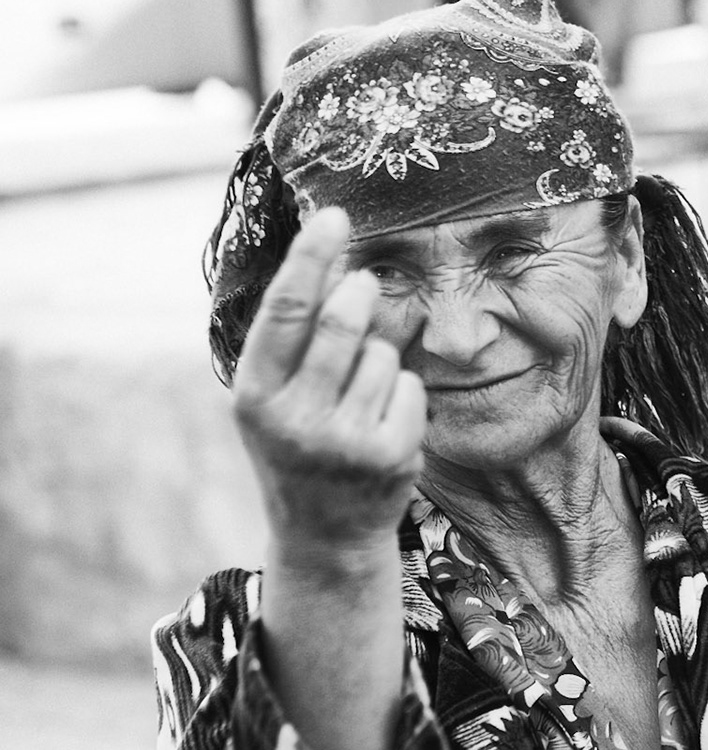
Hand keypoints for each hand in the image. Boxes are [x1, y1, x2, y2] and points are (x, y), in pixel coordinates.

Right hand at [231, 207, 426, 554]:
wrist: (325, 534)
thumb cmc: (300, 447)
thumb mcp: (275, 398)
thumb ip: (291, 340)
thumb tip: (326, 259)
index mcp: (255, 396)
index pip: (286, 310)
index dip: (312, 257)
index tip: (335, 215)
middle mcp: (294, 418)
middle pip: (343, 322)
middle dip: (359, 294)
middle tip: (365, 283)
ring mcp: (344, 439)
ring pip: (382, 354)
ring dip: (380, 356)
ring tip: (359, 392)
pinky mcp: (389, 455)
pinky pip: (410, 387)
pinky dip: (403, 392)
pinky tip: (383, 421)